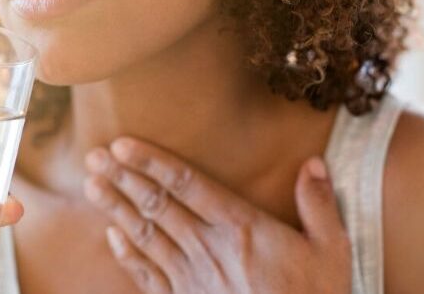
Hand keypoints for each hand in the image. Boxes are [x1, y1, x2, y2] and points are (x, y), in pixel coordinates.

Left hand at [83, 137, 350, 293]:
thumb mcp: (331, 251)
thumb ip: (319, 204)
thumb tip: (314, 163)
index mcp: (241, 228)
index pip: (187, 185)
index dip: (152, 162)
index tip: (123, 143)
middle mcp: (209, 249)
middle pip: (157, 206)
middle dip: (123, 178)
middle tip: (94, 155)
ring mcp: (193, 279)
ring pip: (146, 236)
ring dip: (116, 209)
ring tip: (92, 185)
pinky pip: (149, 277)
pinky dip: (128, 255)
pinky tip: (112, 236)